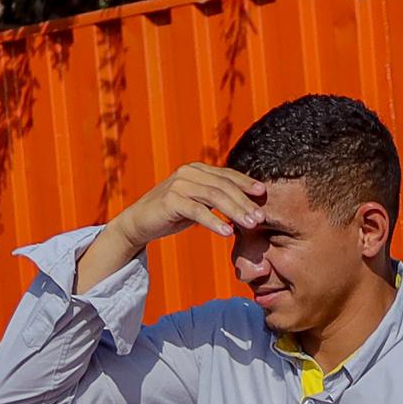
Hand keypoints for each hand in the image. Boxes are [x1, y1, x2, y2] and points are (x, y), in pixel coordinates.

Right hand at [111, 164, 263, 258]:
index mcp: (197, 170)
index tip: (263, 193)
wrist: (139, 223)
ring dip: (235, 211)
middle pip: (224, 186)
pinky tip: (227, 233)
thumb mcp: (196, 202)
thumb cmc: (172, 214)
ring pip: (214, 196)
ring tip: (250, 225)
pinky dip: (214, 221)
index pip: (227, 174)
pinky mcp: (171, 200)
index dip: (246, 183)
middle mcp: (188, 173)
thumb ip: (216, 199)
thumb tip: (246, 206)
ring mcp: (179, 185)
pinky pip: (198, 211)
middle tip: (261, 217)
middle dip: (245, 201)